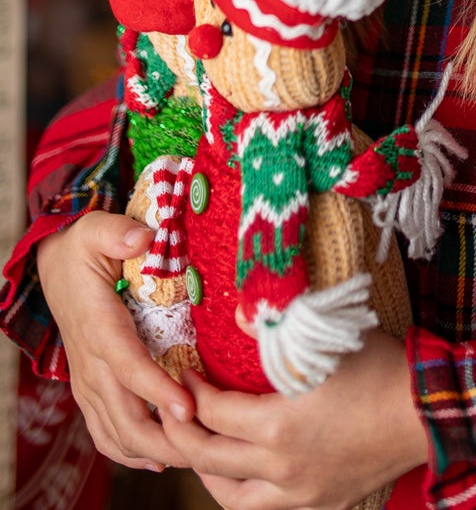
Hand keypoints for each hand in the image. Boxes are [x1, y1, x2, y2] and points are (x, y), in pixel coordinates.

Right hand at [36, 211, 196, 471]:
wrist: (54, 269)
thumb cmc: (83, 248)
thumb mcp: (96, 229)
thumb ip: (118, 233)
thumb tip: (142, 239)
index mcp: (99, 326)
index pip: (128, 365)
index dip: (156, 390)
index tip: (187, 410)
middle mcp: (91, 363)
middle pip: (126, 415)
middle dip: (165, 438)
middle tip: (207, 446)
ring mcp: (89, 382)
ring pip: (117, 433)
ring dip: (154, 450)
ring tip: (194, 456)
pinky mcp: (91, 390)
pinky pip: (105, 433)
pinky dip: (131, 452)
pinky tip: (160, 460)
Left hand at [159, 328, 427, 509]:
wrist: (429, 412)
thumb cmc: (382, 367)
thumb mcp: (326, 338)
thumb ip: (279, 329)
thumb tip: (240, 311)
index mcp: (278, 427)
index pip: (212, 413)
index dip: (190, 391)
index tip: (183, 371)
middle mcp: (281, 469)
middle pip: (208, 459)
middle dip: (182, 433)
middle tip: (173, 409)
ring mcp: (301, 493)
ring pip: (231, 497)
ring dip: (207, 472)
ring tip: (200, 446)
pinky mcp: (321, 503)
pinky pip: (265, 509)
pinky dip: (243, 492)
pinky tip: (242, 472)